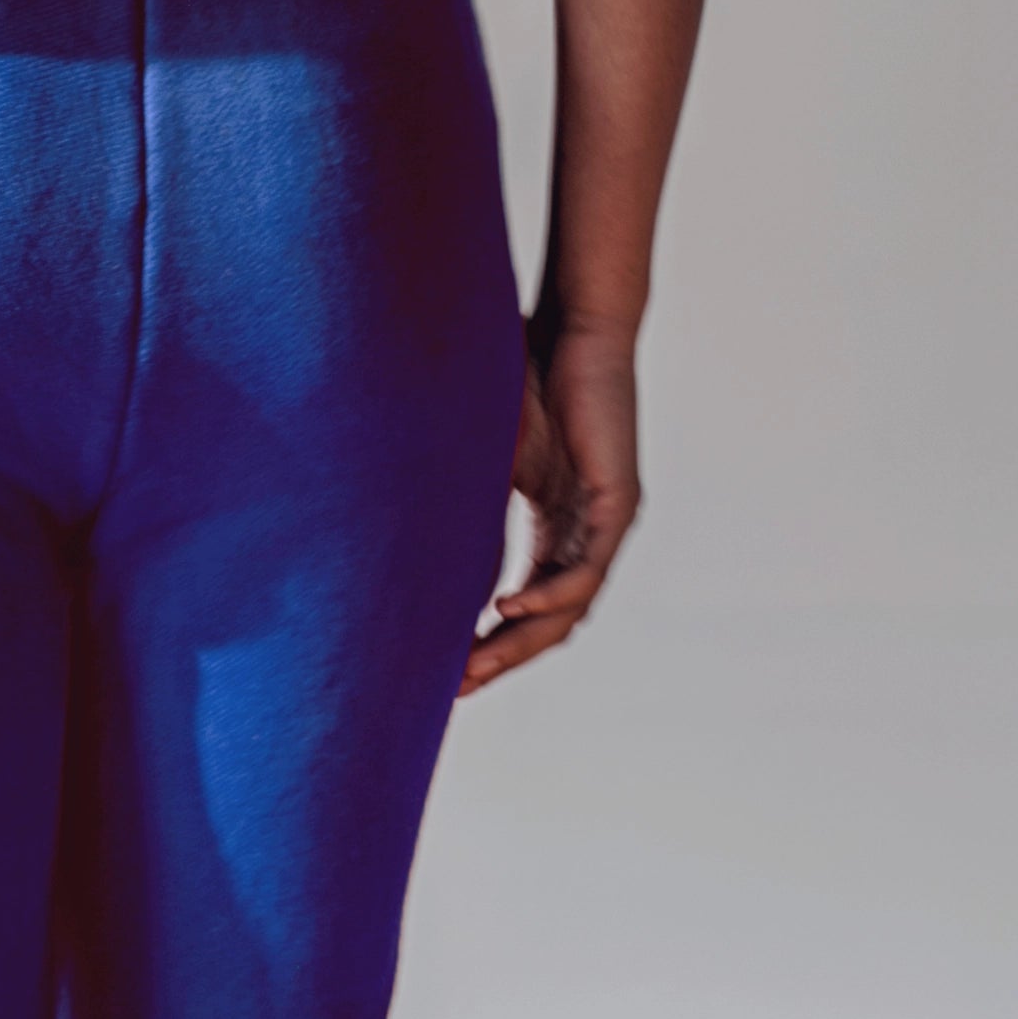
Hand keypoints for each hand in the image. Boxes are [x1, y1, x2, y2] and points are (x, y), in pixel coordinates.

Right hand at [461, 316, 640, 697]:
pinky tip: (506, 608)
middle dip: (502, 657)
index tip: (449, 671)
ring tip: (477, 664)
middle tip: (458, 688)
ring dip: (522, 640)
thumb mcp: (482, 461)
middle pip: (548, 620)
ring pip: (569, 607)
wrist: (575, 330)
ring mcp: (604, 523)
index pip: (528, 604)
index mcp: (556, 527)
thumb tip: (401, 544)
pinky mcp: (617, 504)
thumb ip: (462, 508)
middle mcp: (585, 533)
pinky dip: (548, 595)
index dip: (492, 642)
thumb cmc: (524, 378)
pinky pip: (585, 570)